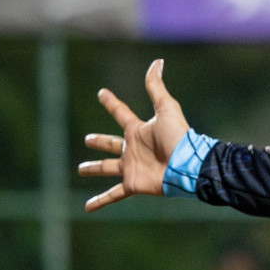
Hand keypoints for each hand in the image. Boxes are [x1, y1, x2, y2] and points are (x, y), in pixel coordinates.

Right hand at [79, 59, 189, 211]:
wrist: (188, 164)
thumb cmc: (179, 137)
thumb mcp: (166, 108)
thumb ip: (157, 87)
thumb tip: (157, 61)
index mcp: (138, 130)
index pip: (121, 113)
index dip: (111, 103)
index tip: (101, 93)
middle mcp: (133, 148)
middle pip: (111, 143)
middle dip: (100, 141)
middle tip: (88, 139)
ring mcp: (131, 167)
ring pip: (107, 167)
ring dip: (95, 168)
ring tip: (81, 169)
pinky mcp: (133, 184)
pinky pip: (113, 194)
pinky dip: (100, 201)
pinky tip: (86, 208)